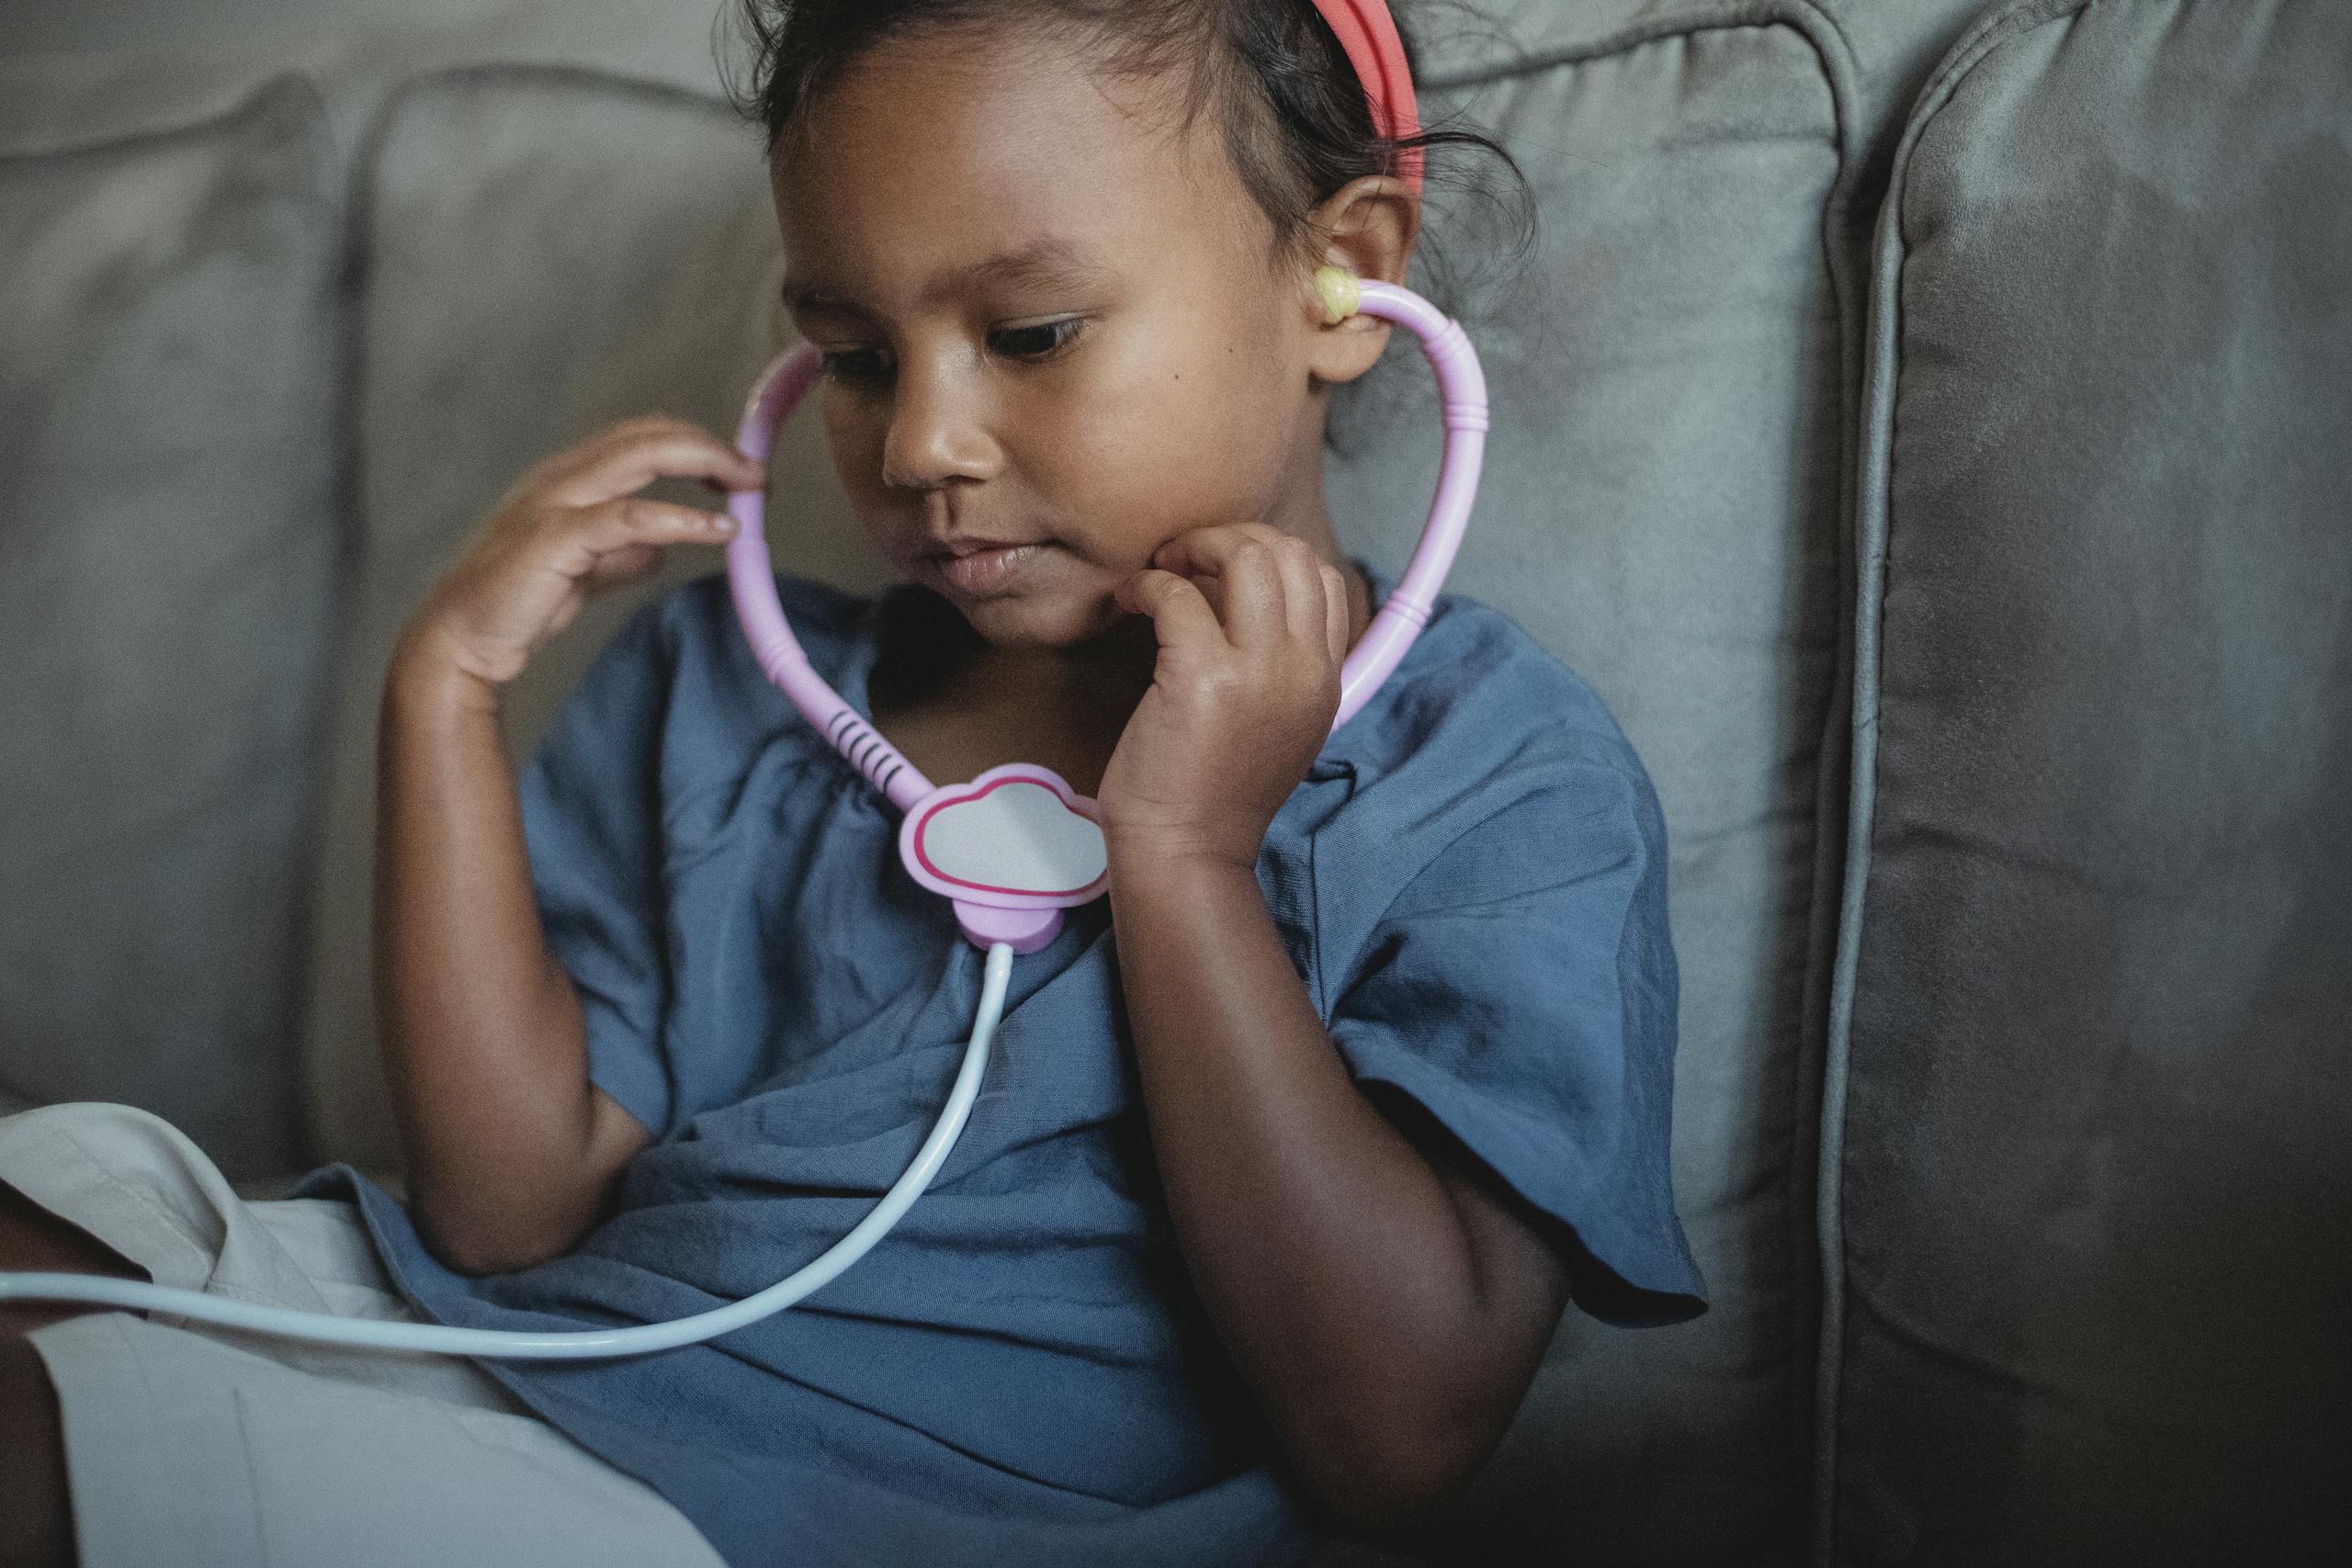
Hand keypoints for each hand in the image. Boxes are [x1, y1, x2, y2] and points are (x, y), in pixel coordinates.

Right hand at [393, 415, 764, 692]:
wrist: (461, 641)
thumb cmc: (514, 604)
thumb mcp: (582, 573)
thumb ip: (620, 555)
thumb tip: (661, 547)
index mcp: (566, 478)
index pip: (640, 438)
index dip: (692, 445)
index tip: (736, 471)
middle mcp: (560, 476)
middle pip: (647, 434)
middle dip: (708, 445)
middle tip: (757, 471)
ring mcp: (555, 502)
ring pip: (639, 456)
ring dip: (704, 463)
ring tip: (750, 486)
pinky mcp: (555, 538)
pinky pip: (628, 517)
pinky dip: (680, 519)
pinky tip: (718, 530)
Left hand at [1098, 522, 1352, 869]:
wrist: (1188, 851)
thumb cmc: (1215, 791)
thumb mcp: (1279, 725)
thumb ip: (1280, 664)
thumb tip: (1233, 590)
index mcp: (1325, 679)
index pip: (1324, 577)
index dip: (1269, 556)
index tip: (1220, 573)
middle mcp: (1303, 669)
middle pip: (1290, 553)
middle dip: (1231, 538)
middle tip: (1185, 559)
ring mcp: (1259, 672)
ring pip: (1248, 557)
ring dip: (1195, 547)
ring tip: (1163, 569)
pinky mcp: (1202, 677)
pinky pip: (1177, 594)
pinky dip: (1147, 584)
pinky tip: (1131, 601)